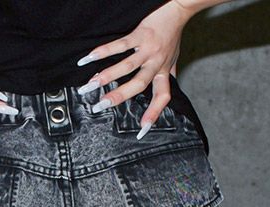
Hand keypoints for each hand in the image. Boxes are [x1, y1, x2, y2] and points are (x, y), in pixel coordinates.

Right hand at [74, 0, 195, 137]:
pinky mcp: (141, 33)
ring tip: (90, 85)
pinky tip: (90, 57)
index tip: (141, 130)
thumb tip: (166, 90)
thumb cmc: (173, 34)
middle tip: (99, 105)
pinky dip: (104, 51)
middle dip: (118, 97)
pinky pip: (121, 45)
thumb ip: (167, 75)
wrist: (179, 8)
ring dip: (107, 76)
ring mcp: (149, 49)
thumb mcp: (173, 59)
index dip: (153, 114)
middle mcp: (156, 63)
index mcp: (163, 72)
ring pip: (127, 67)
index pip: (162, 98)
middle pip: (138, 85)